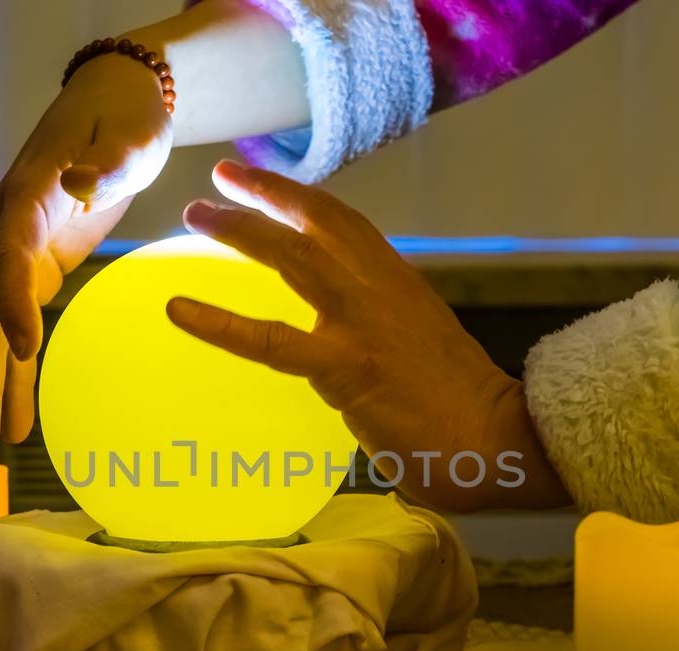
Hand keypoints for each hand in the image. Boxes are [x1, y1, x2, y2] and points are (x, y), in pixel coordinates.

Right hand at [0, 53, 173, 455]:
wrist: (113, 103)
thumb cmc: (124, 118)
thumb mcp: (130, 134)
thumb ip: (109, 162)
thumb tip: (79, 183)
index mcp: (24, 196)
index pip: (6, 255)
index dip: (9, 302)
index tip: (29, 349)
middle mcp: (2, 228)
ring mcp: (10, 251)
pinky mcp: (30, 268)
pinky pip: (13, 329)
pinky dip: (15, 374)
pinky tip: (20, 423)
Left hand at [168, 161, 569, 511]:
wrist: (498, 439)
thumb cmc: (463, 412)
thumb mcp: (420, 350)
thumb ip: (381, 337)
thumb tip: (348, 353)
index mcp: (399, 284)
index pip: (344, 223)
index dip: (298, 197)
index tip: (259, 182)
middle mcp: (380, 289)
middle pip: (315, 224)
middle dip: (262, 196)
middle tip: (216, 183)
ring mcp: (362, 324)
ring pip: (292, 258)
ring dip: (240, 229)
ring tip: (196, 214)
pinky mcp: (345, 365)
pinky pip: (270, 339)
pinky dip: (220, 322)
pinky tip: (179, 309)